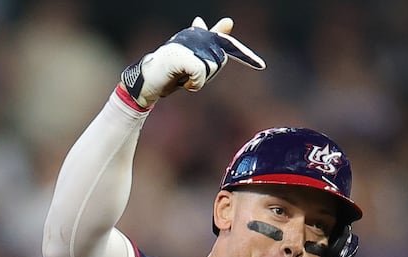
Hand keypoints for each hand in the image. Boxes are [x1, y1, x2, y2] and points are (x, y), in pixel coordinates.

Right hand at [121, 17, 264, 107]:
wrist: (147, 83)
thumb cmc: (170, 74)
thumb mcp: (194, 64)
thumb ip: (212, 48)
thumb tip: (228, 20)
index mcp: (198, 36)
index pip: (224, 41)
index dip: (243, 53)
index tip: (260, 65)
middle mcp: (193, 36)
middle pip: (218, 61)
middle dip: (207, 76)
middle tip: (188, 79)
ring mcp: (186, 45)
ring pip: (210, 68)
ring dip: (198, 81)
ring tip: (182, 79)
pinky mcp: (181, 56)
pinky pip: (200, 73)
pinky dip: (193, 84)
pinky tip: (183, 85)